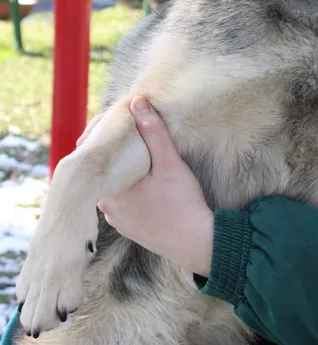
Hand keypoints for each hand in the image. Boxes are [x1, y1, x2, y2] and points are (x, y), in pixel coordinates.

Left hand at [97, 96, 213, 275]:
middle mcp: (105, 206)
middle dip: (115, 148)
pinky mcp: (128, 227)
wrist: (196, 243)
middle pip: (103, 168)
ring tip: (137, 150)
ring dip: (122, 168)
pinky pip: (122, 199)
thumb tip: (137, 101)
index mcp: (108, 189)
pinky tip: (144, 179)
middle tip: (129, 128)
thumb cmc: (182, 204)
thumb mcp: (169, 163)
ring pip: (113, 184)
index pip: (94, 152)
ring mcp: (116, 219)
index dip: (104, 130)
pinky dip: (129, 186)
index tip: (118, 116)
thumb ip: (152, 131)